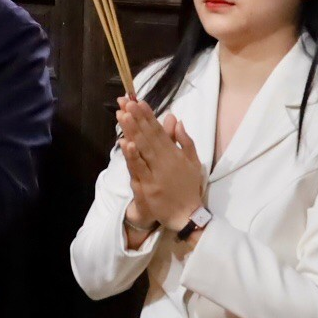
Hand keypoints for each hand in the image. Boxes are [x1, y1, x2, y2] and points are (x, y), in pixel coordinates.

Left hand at [116, 97, 206, 230]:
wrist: (186, 215)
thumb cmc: (188, 187)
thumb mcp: (194, 162)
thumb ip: (185, 141)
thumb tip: (177, 120)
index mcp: (175, 154)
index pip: (159, 131)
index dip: (148, 116)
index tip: (138, 101)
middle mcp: (165, 161)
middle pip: (148, 136)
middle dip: (137, 118)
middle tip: (126, 102)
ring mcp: (156, 174)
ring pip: (142, 149)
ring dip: (132, 131)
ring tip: (124, 115)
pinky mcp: (148, 187)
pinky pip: (139, 169)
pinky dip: (132, 156)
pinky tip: (125, 143)